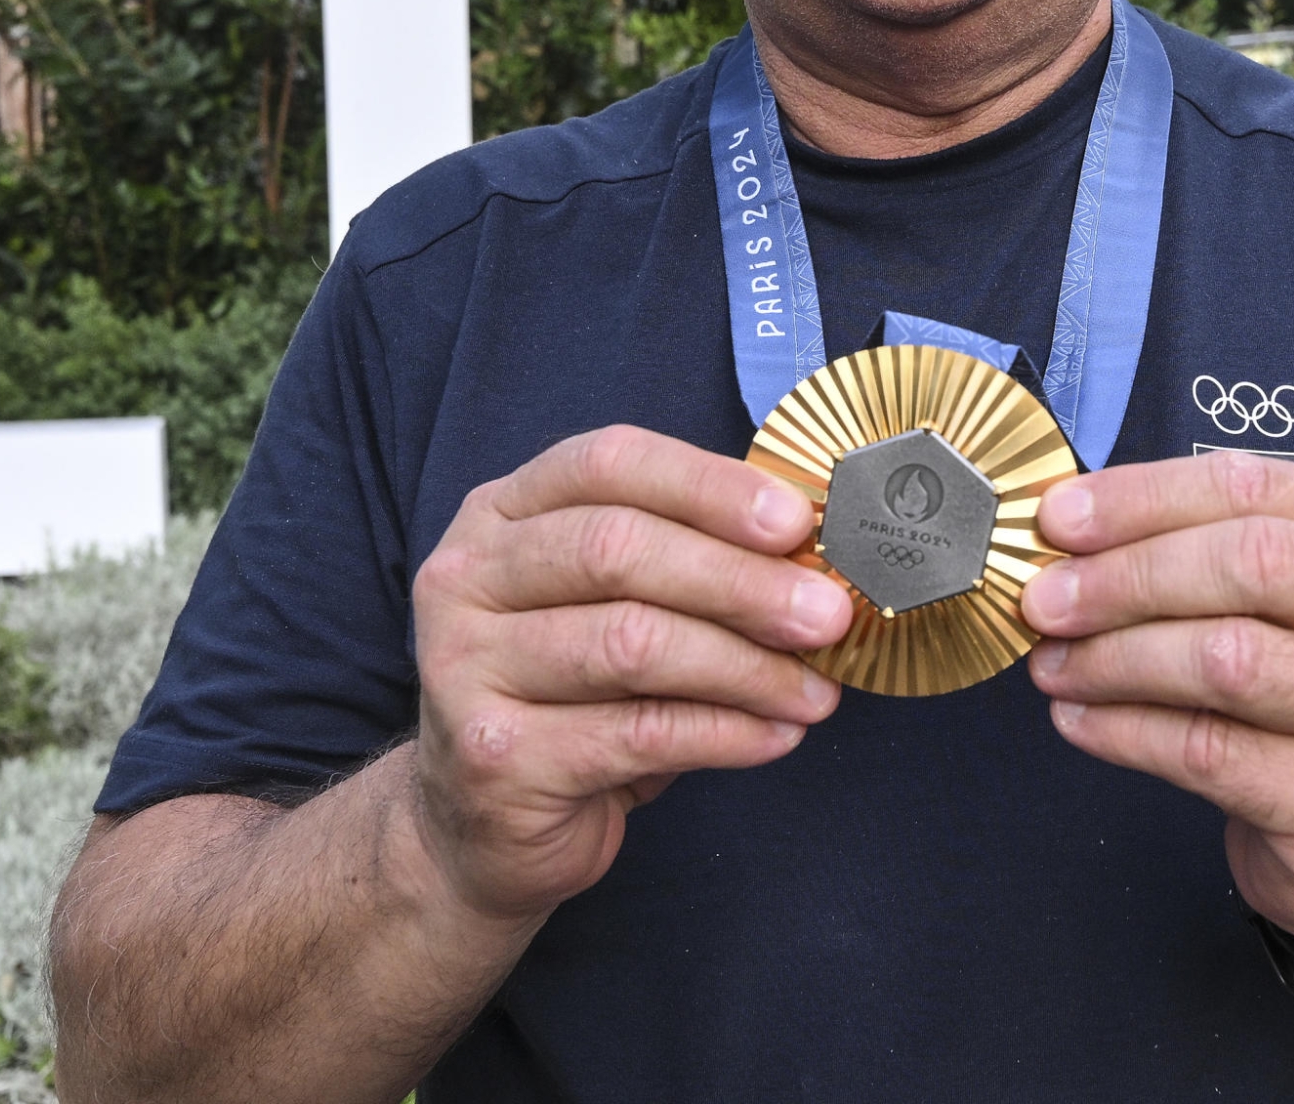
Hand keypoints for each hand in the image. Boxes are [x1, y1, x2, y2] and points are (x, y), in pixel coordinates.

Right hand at [407, 425, 854, 924]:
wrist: (477, 828)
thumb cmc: (569, 701)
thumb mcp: (609, 609)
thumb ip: (683, 564)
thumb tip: (809, 553)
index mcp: (499, 515)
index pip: (606, 464)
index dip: (707, 486)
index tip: (796, 522)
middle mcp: (465, 578)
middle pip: (616, 550)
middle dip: (739, 581)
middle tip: (827, 614)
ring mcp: (465, 667)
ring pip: (631, 643)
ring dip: (745, 666)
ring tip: (815, 691)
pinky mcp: (496, 758)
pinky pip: (637, 733)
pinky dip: (724, 733)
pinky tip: (775, 736)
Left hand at [1019, 451, 1293, 954]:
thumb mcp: (1276, 615)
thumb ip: (1193, 558)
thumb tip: (1065, 534)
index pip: (1257, 488)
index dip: (1145, 496)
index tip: (1058, 519)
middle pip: (1253, 564)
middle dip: (1127, 577)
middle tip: (1044, 601)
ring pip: (1229, 662)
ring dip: (1116, 659)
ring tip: (1053, 667)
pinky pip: (1210, 753)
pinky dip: (1125, 732)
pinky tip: (1078, 722)